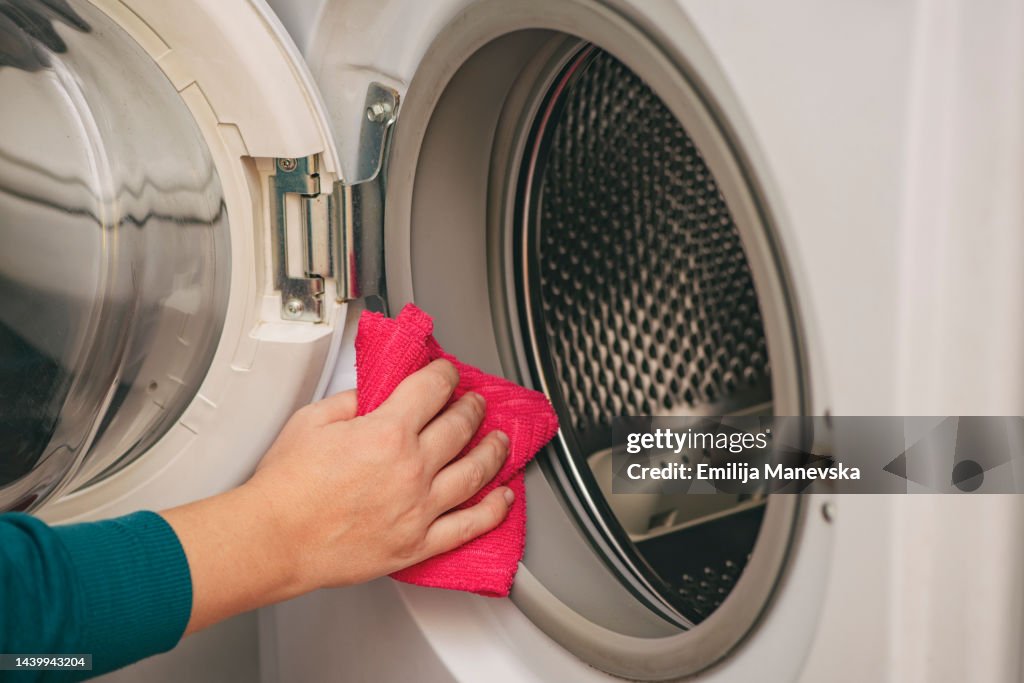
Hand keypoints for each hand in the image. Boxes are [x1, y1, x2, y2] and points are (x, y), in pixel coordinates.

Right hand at [163, 359, 512, 633]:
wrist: (273, 539)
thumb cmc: (285, 487)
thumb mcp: (312, 420)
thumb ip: (351, 401)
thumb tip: (373, 396)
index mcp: (388, 432)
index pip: (432, 390)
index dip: (444, 375)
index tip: (447, 373)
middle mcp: (412, 469)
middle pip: (460, 426)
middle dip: (472, 407)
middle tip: (475, 402)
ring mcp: (419, 508)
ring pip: (475, 473)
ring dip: (493, 451)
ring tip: (499, 440)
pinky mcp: (417, 544)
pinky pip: (468, 526)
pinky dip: (492, 511)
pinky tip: (503, 498)